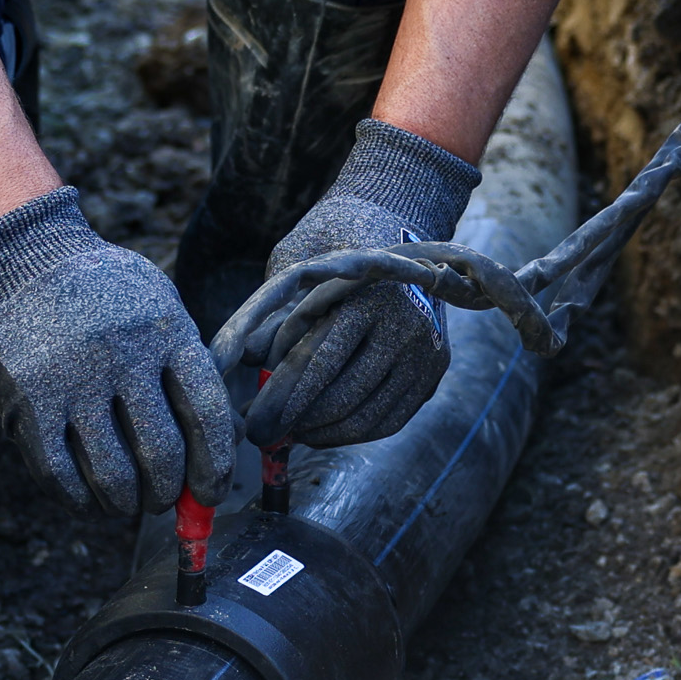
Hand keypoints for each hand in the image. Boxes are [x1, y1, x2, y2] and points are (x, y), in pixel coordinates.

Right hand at [0, 187, 236, 514]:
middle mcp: (123, 356)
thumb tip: (214, 443)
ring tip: (126, 504)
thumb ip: (185, 361)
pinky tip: (86, 499)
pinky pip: (59, 472)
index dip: (214, 466)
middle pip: (162, 453)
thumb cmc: (97, 287)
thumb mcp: (156, 301)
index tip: (210, 492)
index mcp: (167, 331)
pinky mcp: (28, 399)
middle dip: (166, 492)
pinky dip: (78, 497)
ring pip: (113, 474)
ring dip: (125, 502)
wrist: (14, 256)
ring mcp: (72, 379)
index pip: (208, 415)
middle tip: (162, 501)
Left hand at [245, 120, 479, 447]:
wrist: (406, 245)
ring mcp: (425, 354)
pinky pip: (388, 421)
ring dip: (320, 432)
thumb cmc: (340, 257)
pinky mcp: (433, 375)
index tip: (253, 417)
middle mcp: (405, 326)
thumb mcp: (305, 271)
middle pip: (343, 394)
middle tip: (262, 434)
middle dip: (296, 421)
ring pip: (365, 415)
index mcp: (371, 297)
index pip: (321, 359)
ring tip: (289, 433)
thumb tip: (247, 358)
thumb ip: (278, 315)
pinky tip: (320, 432)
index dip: (283, 395)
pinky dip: (350, 434)